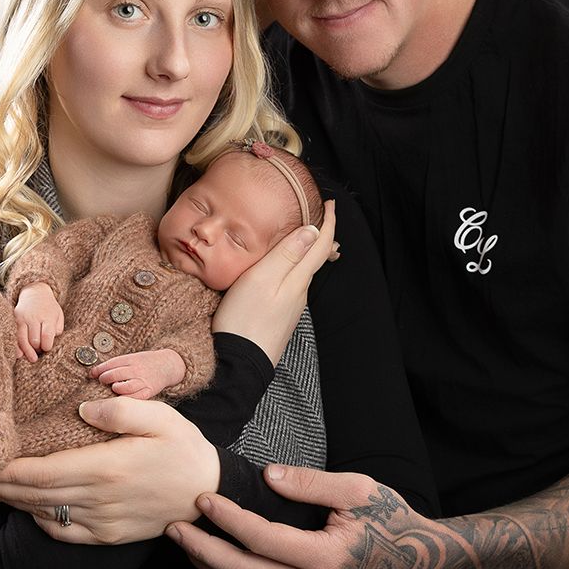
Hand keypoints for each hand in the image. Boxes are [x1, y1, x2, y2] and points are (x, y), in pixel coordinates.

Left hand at [0, 397, 219, 544]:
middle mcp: (99, 500)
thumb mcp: (160, 416)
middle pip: (33, 495)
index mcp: (108, 468)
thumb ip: (119, 410)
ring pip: (43, 513)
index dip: (5, 469)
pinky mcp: (106, 536)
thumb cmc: (183, 448)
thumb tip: (81, 409)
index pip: (41, 472)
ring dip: (11, 501)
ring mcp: (101, 522)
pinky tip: (25, 505)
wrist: (206, 492)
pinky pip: (61, 532)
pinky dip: (36, 519)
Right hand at [14, 282, 63, 361]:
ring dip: (27, 351)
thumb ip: (57, 329)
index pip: (46, 336)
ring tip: (32, 358)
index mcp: (47, 316)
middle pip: (34, 340)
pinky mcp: (14, 320)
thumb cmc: (49, 308)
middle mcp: (34, 317)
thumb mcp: (58, 315)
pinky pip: (14, 336)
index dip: (47, 346)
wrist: (34, 292)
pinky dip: (16, 347)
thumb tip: (50, 342)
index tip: (47, 348)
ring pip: (22, 340)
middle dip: (37, 349)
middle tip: (40, 350)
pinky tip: (19, 355)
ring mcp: (22, 318)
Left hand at [91, 348, 184, 398]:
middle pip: (114, 375)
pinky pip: (133, 399)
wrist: (167, 365)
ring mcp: (142, 381)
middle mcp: (136, 370)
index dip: (99, 370)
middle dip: (105, 379)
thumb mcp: (131, 358)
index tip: (92, 374)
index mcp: (131, 359)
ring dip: (114, 389)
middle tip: (102, 382)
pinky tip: (122, 398)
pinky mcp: (148, 392)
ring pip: (123, 388)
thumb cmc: (145, 363)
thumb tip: (92, 373)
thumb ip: (114, 365)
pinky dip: (125, 399)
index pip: (110, 364)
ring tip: (113, 388)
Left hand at [165, 465, 438, 568]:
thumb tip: (267, 474)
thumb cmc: (389, 520)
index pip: (260, 539)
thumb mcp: (357, 490)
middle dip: (201, 548)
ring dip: (208, 565)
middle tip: (173, 526)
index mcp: (322, 557)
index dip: (227, 518)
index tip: (202, 498)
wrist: (414, 561)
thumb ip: (310, 482)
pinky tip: (211, 557)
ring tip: (183, 540)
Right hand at [213, 200, 337, 364]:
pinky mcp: (277, 315)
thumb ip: (286, 254)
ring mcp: (289, 306)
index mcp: (298, 279)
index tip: (329, 203)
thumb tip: (312, 230)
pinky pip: (291, 283)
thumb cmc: (245, 319)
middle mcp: (299, 292)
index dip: (328, 222)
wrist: (238, 364)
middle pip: (316, 257)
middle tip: (321, 213)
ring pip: (304, 271)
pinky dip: (294, 266)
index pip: (320, 244)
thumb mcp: (262, 278)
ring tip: (305, 234)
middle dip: (320, 233)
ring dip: (308, 250)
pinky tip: (285, 267)